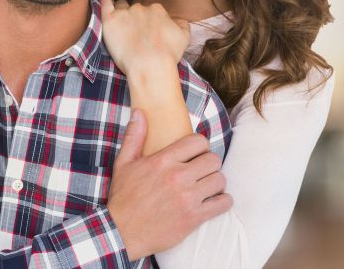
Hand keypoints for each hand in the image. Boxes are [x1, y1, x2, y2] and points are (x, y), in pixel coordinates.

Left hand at [100, 0, 189, 74]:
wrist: (150, 65)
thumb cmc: (168, 54)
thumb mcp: (184, 38)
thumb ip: (182, 25)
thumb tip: (178, 21)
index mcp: (158, 10)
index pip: (151, 11)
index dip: (149, 22)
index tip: (147, 34)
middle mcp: (142, 7)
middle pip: (136, 9)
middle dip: (135, 19)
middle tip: (135, 36)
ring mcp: (125, 13)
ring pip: (121, 6)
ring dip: (121, 14)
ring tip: (121, 29)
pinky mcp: (110, 20)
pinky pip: (105, 3)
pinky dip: (106, 5)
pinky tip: (108, 11)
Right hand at [108, 109, 231, 258]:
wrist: (120, 232)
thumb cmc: (123, 197)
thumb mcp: (124, 163)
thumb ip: (134, 136)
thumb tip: (139, 112)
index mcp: (163, 161)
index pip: (199, 142)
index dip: (200, 146)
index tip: (195, 154)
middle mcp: (178, 177)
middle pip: (213, 159)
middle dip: (209, 164)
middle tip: (201, 171)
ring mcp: (187, 198)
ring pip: (220, 180)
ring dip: (216, 182)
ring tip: (207, 186)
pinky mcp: (194, 217)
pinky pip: (223, 203)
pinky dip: (223, 201)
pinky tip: (214, 201)